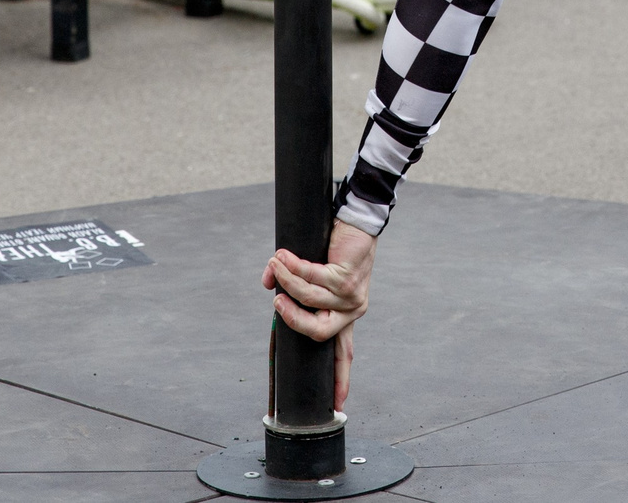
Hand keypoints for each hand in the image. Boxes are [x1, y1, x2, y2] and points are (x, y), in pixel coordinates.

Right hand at [264, 221, 374, 412]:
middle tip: (276, 303)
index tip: (338, 405)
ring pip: (309, 300)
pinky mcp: (346, 277)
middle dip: (291, 319)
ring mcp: (350, 296)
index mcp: (346, 316)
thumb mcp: (314, 273)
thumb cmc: (336, 249)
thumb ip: (291, 284)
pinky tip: (282, 257)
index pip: (344, 353)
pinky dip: (291, 267)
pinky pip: (310, 278)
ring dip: (286, 280)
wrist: (358, 222)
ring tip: (277, 263)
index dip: (340, 380)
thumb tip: (269, 284)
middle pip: (318, 333)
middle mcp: (352, 310)